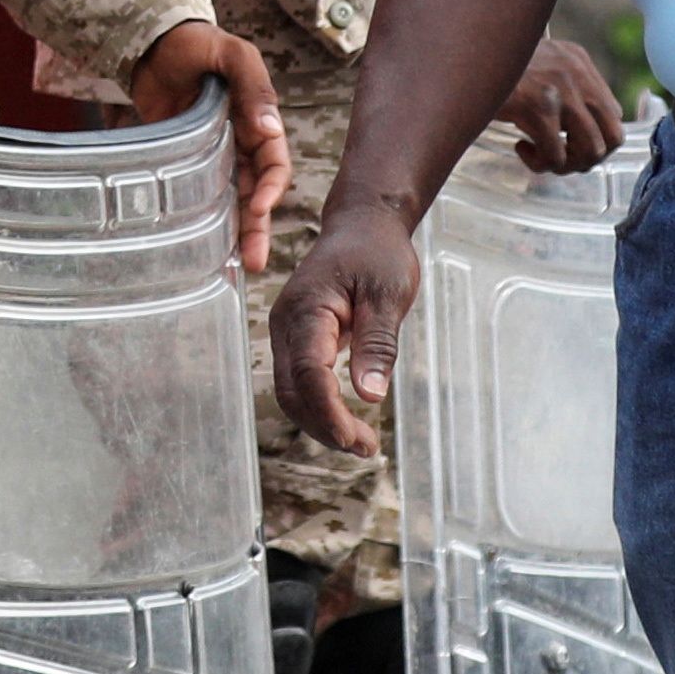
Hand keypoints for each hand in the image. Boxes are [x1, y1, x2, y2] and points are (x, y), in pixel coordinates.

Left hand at [130, 19, 292, 271]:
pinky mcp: (188, 163)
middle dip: (257, 228)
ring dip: (237, 233)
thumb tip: (270, 127)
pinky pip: (203, 196)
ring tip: (234, 267)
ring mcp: (216, 156)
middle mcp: (243, 145)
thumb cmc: (195, 43)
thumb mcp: (231, 54)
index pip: (274, 164)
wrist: (150, 44)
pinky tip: (206, 248)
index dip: (269, 188)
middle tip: (253, 261)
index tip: (258, 208)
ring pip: (233, 201)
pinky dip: (208, 221)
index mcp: (259, 122)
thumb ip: (252, 85)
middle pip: (256, 193)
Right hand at [270, 203, 422, 457]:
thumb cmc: (377, 253)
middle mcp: (286, 323)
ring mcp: (286, 331)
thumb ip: (377, 343)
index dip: (328, 412)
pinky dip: (318, 405)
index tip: (356, 439)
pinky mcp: (295, 337)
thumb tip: (370, 394)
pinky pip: (297, 381)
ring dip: (321, 421)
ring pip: (290, 391)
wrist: (361, 225)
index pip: (309, 373)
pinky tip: (346, 418)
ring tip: (361, 442)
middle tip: (367, 448)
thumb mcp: (388, 295)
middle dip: (325, 426)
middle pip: (291, 391)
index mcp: (307, 310)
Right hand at [499, 36, 626, 174]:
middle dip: (586, 158)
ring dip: (565, 165)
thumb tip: (573, 130)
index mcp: (577, 59)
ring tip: (540, 157)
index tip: (565, 142)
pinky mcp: (538, 109)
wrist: (455, 57)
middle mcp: (576, 73)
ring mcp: (560, 91)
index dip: (592, 138)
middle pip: (612, 136)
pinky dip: (539, 163)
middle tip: (559, 159)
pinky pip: (555, 156)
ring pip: (590, 151)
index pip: (612, 113)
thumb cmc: (487, 68)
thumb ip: (558, 85)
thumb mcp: (532, 64)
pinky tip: (519, 147)